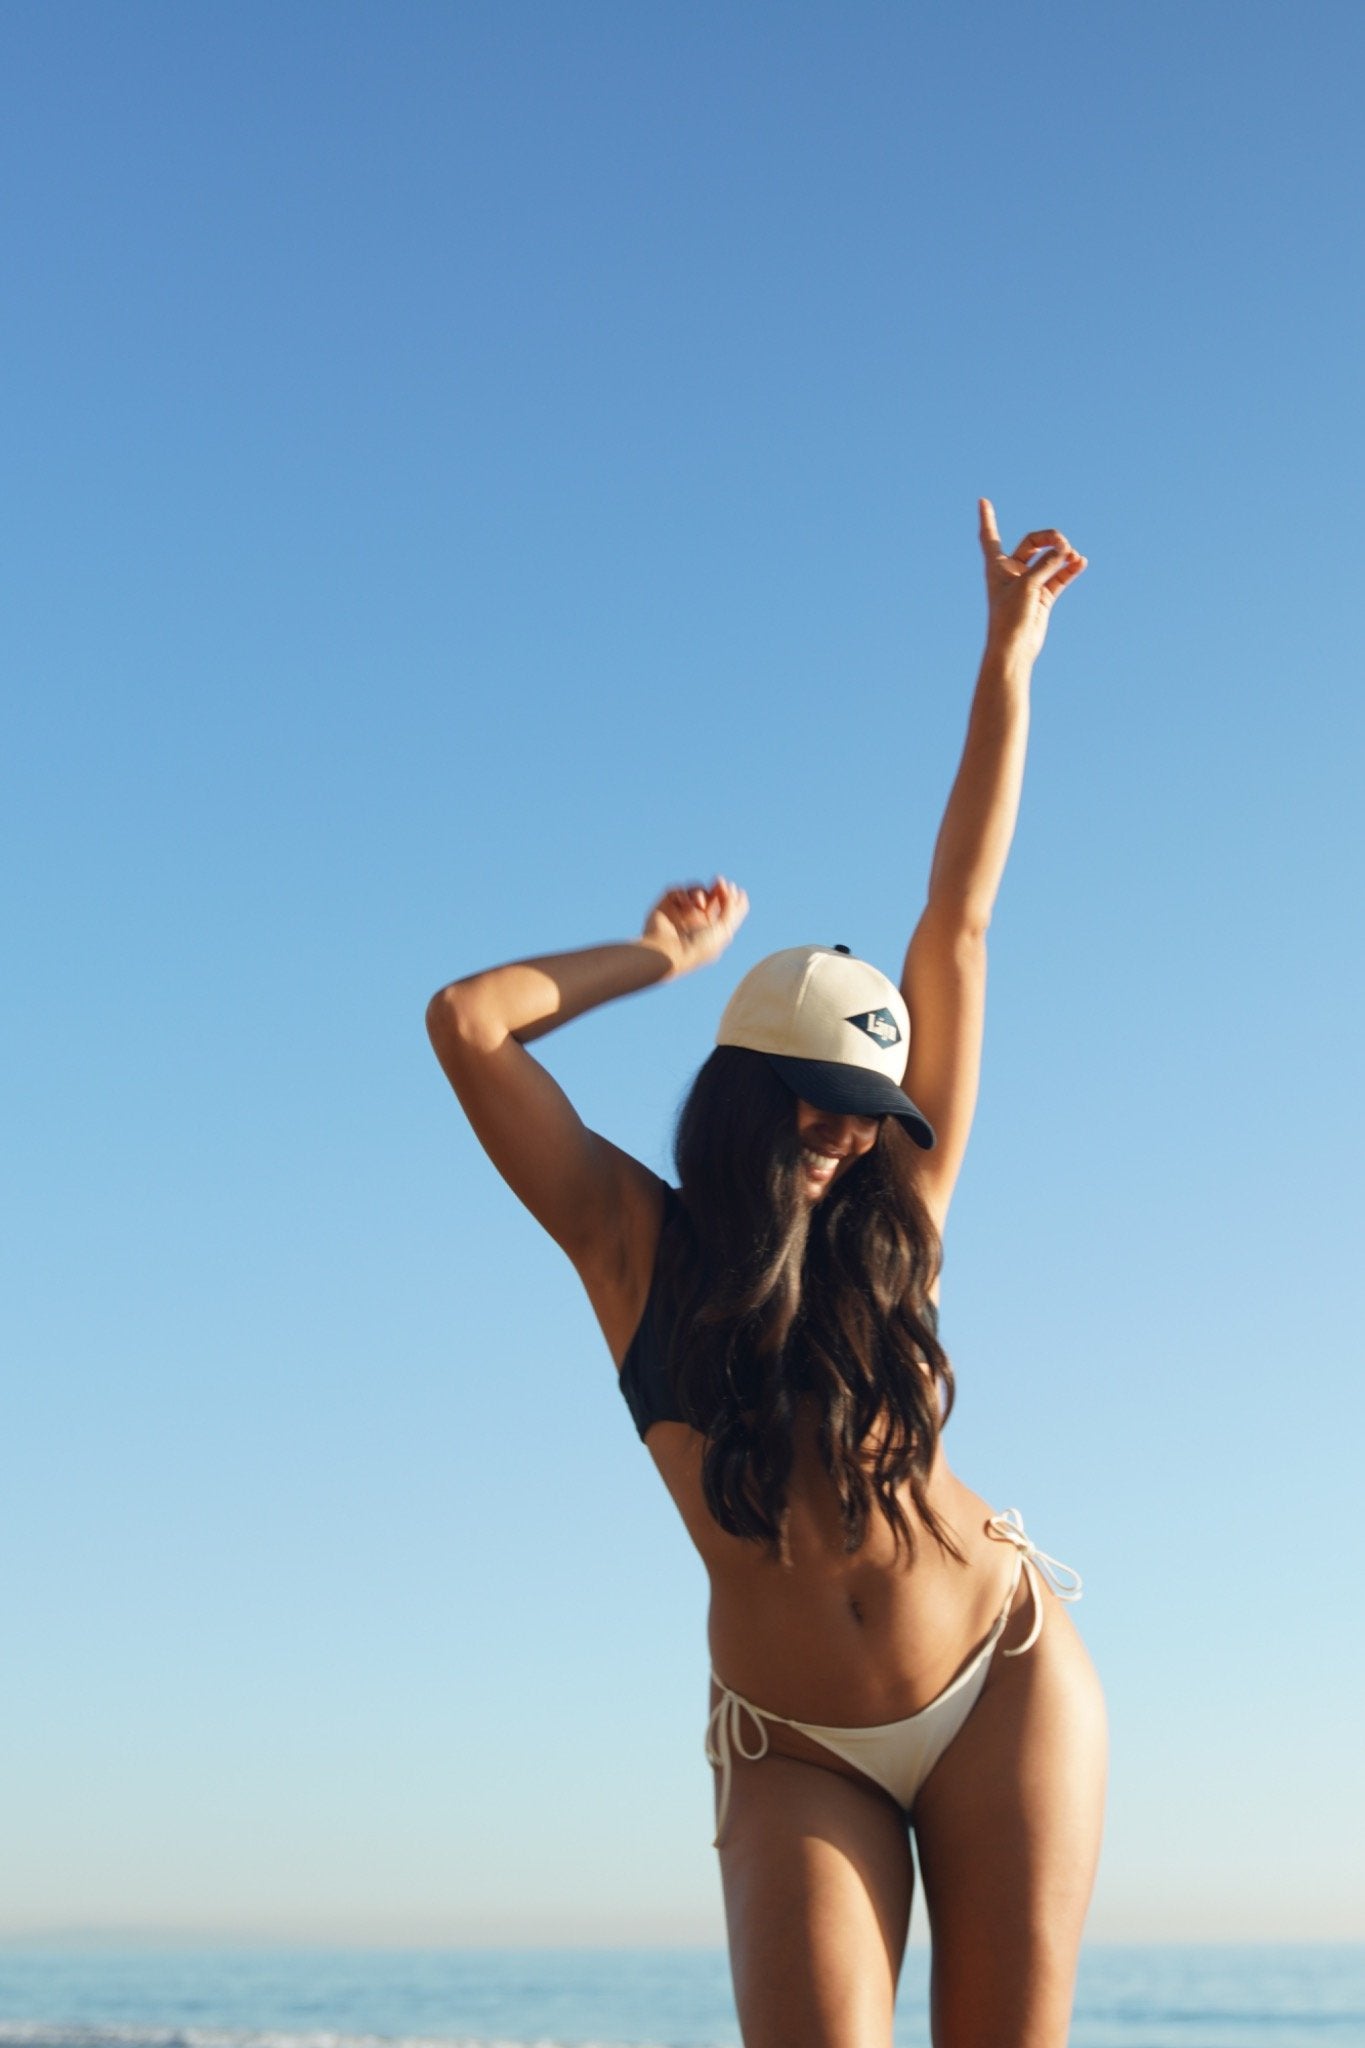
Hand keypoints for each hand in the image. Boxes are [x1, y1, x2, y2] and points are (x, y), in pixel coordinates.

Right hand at [642, 875, 749, 974]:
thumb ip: (731, 909)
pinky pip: (677, 891)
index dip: (731, 896)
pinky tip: (683, 904)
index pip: (725, 908)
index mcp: (713, 930)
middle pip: (711, 896)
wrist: (666, 952)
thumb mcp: (723, 930)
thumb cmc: (698, 947)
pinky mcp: (666, 906)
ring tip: (699, 904)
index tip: (733, 888)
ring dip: (699, 893)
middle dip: (717, 888)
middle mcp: (698, 921)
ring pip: (695, 891)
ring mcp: (681, 913)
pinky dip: (682, 894)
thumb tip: (734, 890)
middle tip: (719, 881)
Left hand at [978, 497, 1087, 664]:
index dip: (987, 518)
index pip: (989, 536)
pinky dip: (1069, 569)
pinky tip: (1080, 562)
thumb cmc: (1010, 617)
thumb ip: (1046, 565)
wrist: (1015, 648)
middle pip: (1032, 542)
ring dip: (1062, 554)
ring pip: (1048, 559)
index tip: (983, 501)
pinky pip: (1059, 576)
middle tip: (1063, 545)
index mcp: (997, 566)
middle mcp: (1012, 572)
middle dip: (1049, 539)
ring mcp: (1029, 583)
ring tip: (1074, 555)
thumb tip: (1065, 552)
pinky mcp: (1043, 596)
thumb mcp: (1027, 585)